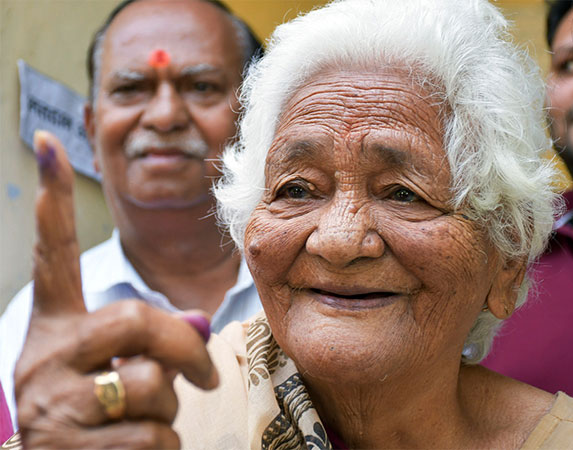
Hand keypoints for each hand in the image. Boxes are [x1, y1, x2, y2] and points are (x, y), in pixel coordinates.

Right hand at [14, 131, 217, 448]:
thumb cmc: (96, 417)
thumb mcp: (116, 372)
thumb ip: (152, 341)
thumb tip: (199, 323)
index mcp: (54, 330)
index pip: (53, 257)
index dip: (52, 203)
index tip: (50, 142)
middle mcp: (42, 358)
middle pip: (136, 320)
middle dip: (185, 348)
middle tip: (207, 376)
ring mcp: (51, 405)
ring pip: (151, 383)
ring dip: (169, 407)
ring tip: (145, 421)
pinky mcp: (67, 447)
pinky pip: (154, 434)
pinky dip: (164, 445)